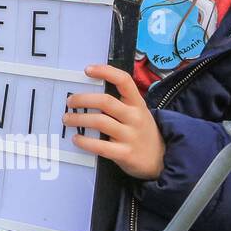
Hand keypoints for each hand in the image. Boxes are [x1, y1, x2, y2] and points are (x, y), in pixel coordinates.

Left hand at [64, 65, 164, 180]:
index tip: (87, 70)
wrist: (163, 160)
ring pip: (100, 122)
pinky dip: (85, 142)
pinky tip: (76, 139)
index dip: (105, 71)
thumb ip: (119, 104)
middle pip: (105, 101)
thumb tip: (87, 95)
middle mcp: (135, 117)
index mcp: (138, 103)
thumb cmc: (142, 132)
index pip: (124, 80)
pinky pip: (100, 146)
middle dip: (82, 99)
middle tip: (69, 102)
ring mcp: (131, 136)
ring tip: (67, 119)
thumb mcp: (137, 113)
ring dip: (79, 119)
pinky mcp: (126, 154)